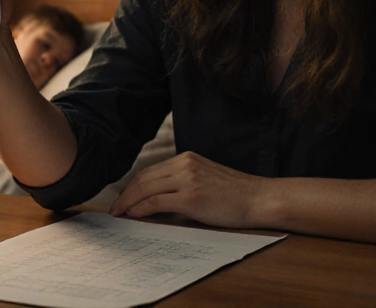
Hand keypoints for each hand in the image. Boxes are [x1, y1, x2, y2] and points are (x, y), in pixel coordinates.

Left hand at [109, 151, 268, 228]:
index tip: (123, 198)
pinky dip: (141, 209)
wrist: (260, 198)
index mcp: (187, 159)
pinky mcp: (191, 197)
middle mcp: (184, 164)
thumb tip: (157, 199)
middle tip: (115, 209)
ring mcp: (188, 179)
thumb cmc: (236, 195)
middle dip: (125, 194)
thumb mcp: (206, 179)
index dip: (133, 186)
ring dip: (129, 202)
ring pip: (145, 188)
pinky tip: (134, 216)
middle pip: (143, 178)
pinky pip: (156, 201)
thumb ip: (183, 183)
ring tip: (120, 214)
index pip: (150, 170)